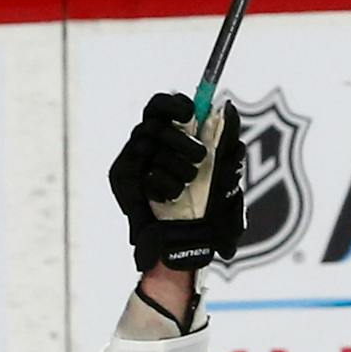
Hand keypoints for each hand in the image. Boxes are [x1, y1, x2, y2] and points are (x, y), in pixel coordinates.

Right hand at [107, 92, 245, 272]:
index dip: (173, 103)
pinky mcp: (122, 181)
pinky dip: (162, 185)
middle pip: (155, 123)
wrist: (187, 247)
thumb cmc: (208, 212)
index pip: (161, 106)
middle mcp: (146, 145)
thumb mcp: (226, 174)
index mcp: (167, 137)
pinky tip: (170, 199)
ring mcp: (132, 162)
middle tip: (199, 158)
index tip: (190, 113)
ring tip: (186, 186)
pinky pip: (143, 171)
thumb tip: (228, 108)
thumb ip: (226, 142)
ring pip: (150, 145)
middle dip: (182, 141)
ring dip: (176, 166)